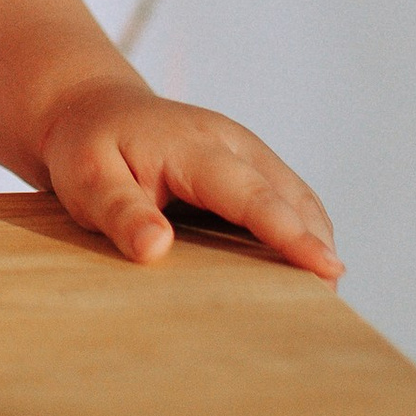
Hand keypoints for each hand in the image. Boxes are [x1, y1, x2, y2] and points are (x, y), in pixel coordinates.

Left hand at [37, 80, 341, 279]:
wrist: (91, 109)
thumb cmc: (87, 146)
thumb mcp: (86, 178)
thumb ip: (120, 211)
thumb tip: (158, 249)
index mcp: (195, 145)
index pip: (252, 195)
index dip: (290, 235)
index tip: (327, 269)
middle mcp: (233, 144)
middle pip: (291, 198)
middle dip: (316, 247)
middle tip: (329, 306)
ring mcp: (247, 154)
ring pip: (298, 200)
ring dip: (313, 242)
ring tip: (320, 300)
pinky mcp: (249, 170)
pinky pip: (285, 202)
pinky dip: (299, 234)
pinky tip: (294, 275)